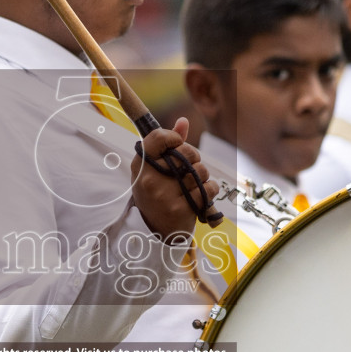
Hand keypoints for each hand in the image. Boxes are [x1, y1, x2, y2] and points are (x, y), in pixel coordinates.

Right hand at [132, 117, 217, 240]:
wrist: (156, 230)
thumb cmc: (157, 193)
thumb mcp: (154, 169)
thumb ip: (168, 145)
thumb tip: (183, 122)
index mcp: (140, 165)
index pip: (157, 137)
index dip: (174, 137)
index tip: (178, 144)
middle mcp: (149, 178)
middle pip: (186, 152)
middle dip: (194, 159)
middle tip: (187, 170)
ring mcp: (164, 195)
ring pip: (200, 171)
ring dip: (203, 176)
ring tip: (193, 185)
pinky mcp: (180, 209)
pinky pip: (207, 188)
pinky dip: (210, 190)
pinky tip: (200, 196)